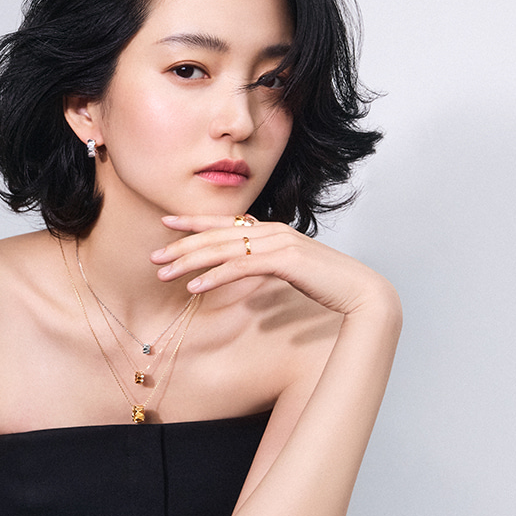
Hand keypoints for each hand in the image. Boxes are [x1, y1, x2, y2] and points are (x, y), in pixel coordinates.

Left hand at [152, 215, 398, 318]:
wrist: (361, 293)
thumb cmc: (327, 286)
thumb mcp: (288, 273)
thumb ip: (264, 268)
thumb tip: (242, 274)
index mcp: (271, 232)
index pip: (225, 224)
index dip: (194, 222)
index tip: (166, 224)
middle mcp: (272, 232)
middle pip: (217, 236)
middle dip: (182, 246)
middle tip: (154, 257)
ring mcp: (279, 243)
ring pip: (223, 250)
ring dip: (190, 262)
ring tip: (164, 274)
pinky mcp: (284, 261)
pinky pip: (240, 267)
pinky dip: (214, 276)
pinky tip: (194, 288)